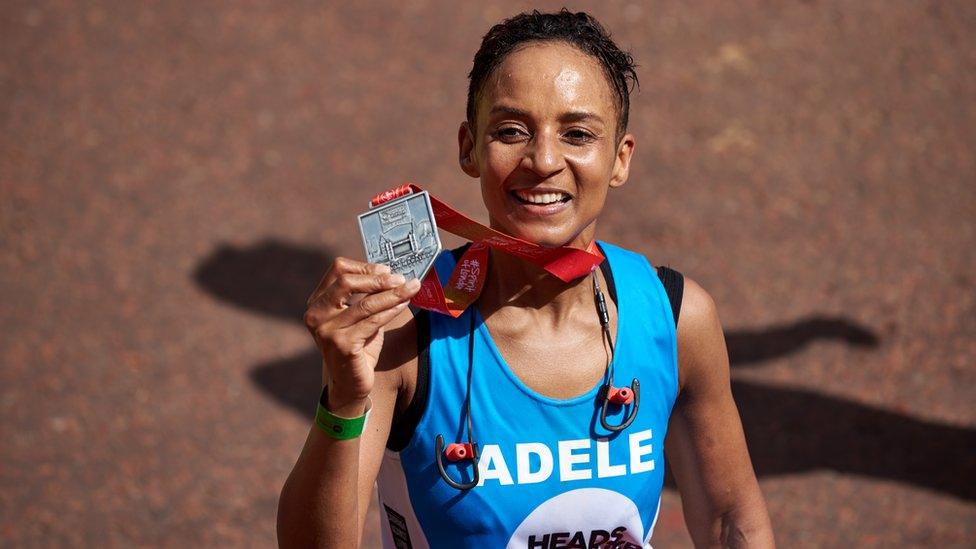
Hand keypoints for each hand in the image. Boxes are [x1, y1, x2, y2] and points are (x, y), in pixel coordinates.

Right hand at [303, 258, 420, 410]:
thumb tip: (392, 274)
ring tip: (412, 288)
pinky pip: (372, 321)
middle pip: (347, 282)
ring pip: (365, 303)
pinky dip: (391, 310)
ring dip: (392, 294)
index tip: (387, 269)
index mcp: (317, 302)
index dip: (364, 267)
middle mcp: (316, 315)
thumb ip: (367, 296)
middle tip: (401, 279)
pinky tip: (404, 305)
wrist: (350, 383)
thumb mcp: (359, 316)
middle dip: (378, 279)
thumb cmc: (357, 346)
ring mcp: (327, 330)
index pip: (337, 271)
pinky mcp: (342, 345)